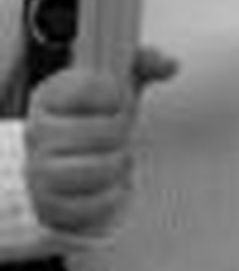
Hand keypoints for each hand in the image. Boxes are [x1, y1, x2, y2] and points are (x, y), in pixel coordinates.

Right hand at [24, 49, 176, 240]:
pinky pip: (89, 206)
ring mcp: (38, 170)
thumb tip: (168, 64)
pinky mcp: (48, 205)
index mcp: (51, 96)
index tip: (119, 100)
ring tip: (119, 159)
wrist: (64, 164)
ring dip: (117, 166)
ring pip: (92, 171)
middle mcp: (37, 131)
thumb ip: (142, 65)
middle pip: (96, 132)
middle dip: (121, 134)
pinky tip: (113, 185)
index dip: (116, 95)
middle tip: (122, 134)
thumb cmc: (92, 122)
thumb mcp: (114, 87)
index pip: (87, 88)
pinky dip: (111, 197)